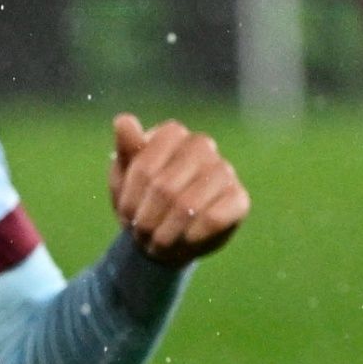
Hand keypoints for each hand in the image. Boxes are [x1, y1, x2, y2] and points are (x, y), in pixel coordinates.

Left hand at [109, 114, 248, 265]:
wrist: (165, 233)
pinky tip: (185, 239)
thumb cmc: (141, 199)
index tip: (125, 214)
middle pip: (164, 188)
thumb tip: (123, 120)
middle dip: (147, 219)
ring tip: (158, 243)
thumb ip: (126, 149)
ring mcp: (224, 170)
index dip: (132, 197)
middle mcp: (202, 146)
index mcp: (172, 134)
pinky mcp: (239, 198)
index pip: (145, 166)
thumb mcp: (124, 176)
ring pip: (188, 204)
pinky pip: (213, 218)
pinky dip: (192, 235)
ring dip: (166, 232)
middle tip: (140, 235)